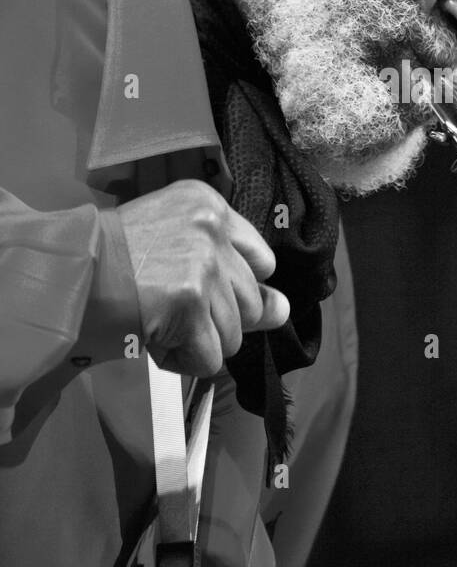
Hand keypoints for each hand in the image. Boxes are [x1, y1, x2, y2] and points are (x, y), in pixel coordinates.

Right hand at [116, 179, 289, 377]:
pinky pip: (210, 358)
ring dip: (196, 342)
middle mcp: (212, 229)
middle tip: (169, 309)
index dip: (232, 288)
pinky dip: (181, 362)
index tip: (199, 291)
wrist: (63, 275)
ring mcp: (204, 266)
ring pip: (234, 334)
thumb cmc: (108, 261)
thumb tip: (284, 311)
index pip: (260, 260)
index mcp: (209, 205)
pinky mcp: (190, 303)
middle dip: (215, 319)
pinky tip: (152, 340)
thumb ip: (234, 274)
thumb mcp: (173, 244)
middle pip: (250, 301)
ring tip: (156, 322)